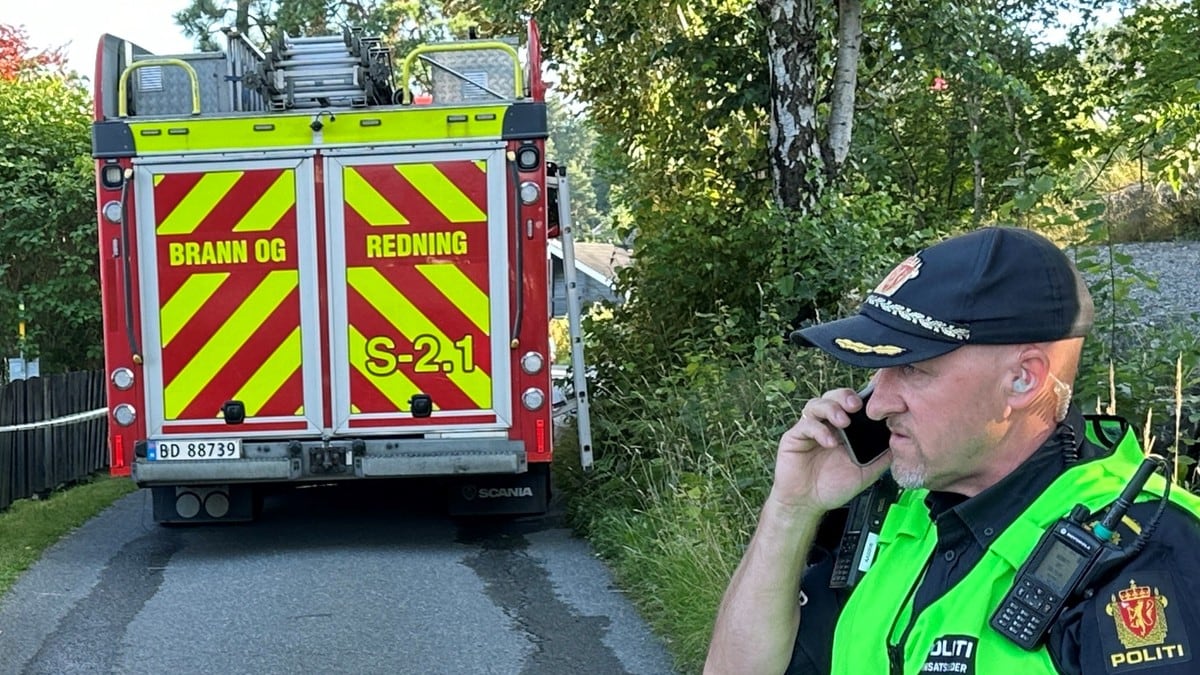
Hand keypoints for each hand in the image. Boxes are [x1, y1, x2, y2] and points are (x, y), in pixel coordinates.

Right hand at [769, 388, 891, 513]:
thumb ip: (881, 457)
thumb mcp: (866, 473)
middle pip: (834, 396)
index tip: (875, 402)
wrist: (807, 503)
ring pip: (817, 404)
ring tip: (843, 422)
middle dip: (846, 396)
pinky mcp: (794, 436)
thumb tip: (900, 442)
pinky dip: (819, 430)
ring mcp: (811, 429)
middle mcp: (827, 425)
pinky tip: (829, 442)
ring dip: (832, 408)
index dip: (863, 399)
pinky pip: (805, 424)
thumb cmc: (833, 487)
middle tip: (856, 406)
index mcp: (845, 430)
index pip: (852, 404)